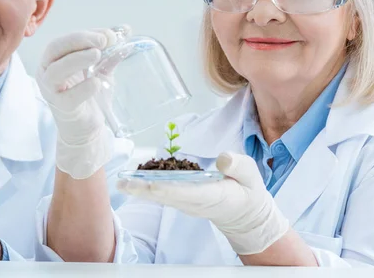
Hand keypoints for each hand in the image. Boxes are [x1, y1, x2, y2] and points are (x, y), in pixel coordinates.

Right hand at [36, 27, 128, 178]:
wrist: (87, 127)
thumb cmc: (89, 95)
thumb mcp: (101, 69)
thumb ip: (110, 51)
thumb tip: (126, 29)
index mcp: (54, 59)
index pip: (65, 40)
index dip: (86, 34)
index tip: (109, 34)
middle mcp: (47, 72)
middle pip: (55, 49)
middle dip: (79, 41)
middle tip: (103, 41)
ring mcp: (51, 90)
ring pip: (56, 70)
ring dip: (77, 59)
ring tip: (97, 54)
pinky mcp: (61, 108)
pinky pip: (68, 96)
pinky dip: (83, 88)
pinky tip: (97, 83)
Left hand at [118, 152, 289, 254]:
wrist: (247, 215)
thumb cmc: (248, 191)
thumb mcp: (251, 175)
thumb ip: (238, 166)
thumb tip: (221, 158)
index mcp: (212, 195)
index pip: (186, 192)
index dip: (167, 188)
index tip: (150, 185)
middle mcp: (196, 202)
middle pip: (166, 196)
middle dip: (144, 190)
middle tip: (123, 184)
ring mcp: (188, 204)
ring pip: (162, 197)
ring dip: (142, 190)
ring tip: (123, 183)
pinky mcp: (184, 201)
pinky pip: (164, 195)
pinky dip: (149, 189)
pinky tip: (136, 182)